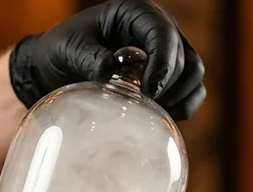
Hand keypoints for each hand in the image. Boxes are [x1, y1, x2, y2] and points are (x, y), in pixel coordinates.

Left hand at [8, 0, 205, 120]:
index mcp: (137, 13)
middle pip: (186, 57)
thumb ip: (87, 56)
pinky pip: (192, 91)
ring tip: (153, 112)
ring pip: (194, 74)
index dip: (164, 62)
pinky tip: (162, 116)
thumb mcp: (68, 48)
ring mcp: (168, 52)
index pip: (164, 34)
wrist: (58, 67)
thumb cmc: (63, 50)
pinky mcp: (169, 75)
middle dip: (170, 85)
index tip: (150, 90)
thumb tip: (109, 71)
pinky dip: (184, 107)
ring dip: (181, 97)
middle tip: (145, 105)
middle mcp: (158, 29)